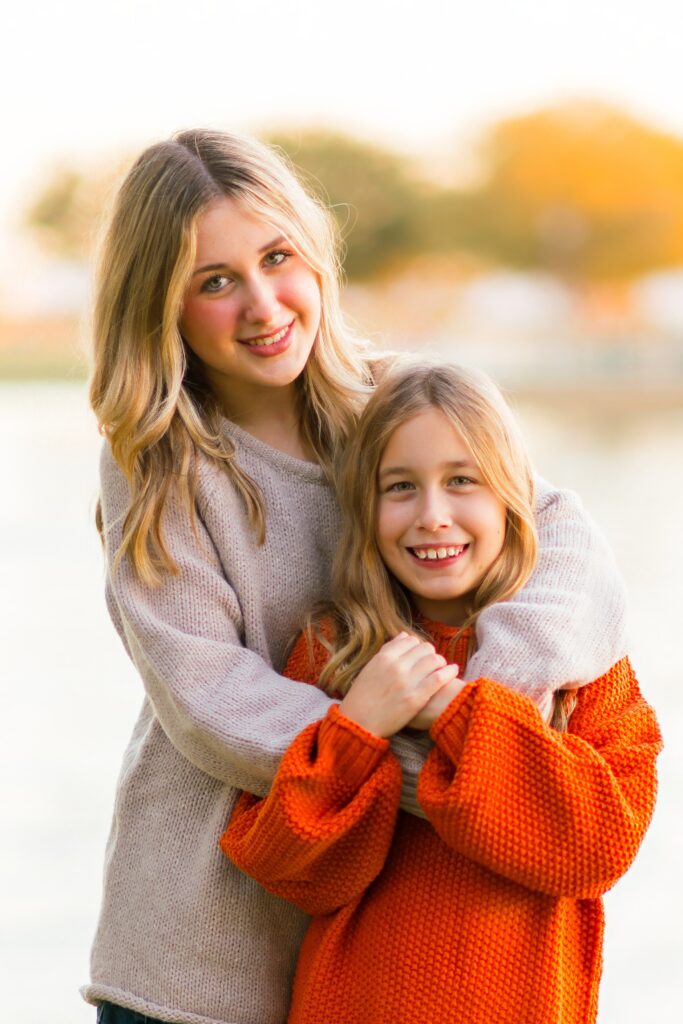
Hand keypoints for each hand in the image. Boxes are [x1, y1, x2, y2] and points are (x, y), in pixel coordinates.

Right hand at [339, 632, 459, 737]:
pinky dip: (449, 672)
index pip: (410, 640)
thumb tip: (404, 636)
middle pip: (424, 648)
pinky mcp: (416, 698)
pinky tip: (453, 671)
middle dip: (430, 653)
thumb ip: (387, 650)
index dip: (417, 646)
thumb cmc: (362, 697)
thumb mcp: (370, 668)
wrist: (359, 723)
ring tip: (442, 668)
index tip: (420, 654)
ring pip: (434, 660)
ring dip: (440, 662)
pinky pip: (439, 678)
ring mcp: (407, 682)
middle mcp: (396, 666)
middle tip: (432, 662)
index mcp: (383, 657)